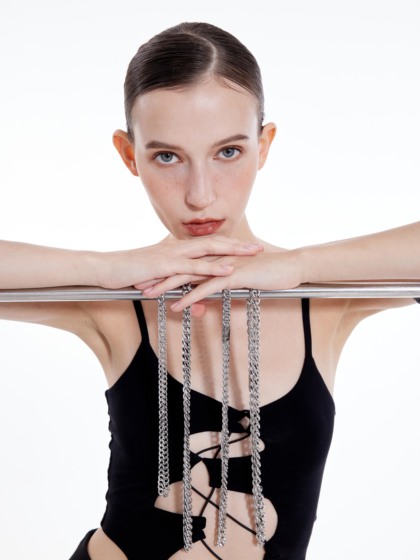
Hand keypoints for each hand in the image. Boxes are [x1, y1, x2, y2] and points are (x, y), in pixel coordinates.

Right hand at [99, 236, 264, 289]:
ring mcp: (171, 254)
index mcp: (176, 249)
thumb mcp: (157, 280)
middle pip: (214, 243)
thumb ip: (177, 287)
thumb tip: (193, 299)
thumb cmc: (129, 274)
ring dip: (232, 252)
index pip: (207, 245)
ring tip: (252, 254)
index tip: (247, 248)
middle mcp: (177, 247)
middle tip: (260, 248)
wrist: (106, 269)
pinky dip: (212, 268)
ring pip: (208, 250)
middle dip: (238, 245)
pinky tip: (228, 270)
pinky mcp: (164, 265)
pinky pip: (193, 266)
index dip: (228, 245)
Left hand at [140, 248, 303, 312]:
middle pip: (181, 267)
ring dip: (167, 286)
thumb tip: (212, 294)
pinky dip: (190, 297)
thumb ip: (224, 284)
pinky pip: (207, 288)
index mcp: (217, 257)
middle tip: (140, 285)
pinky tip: (177, 306)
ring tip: (149, 295)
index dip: (167, 270)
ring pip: (189, 276)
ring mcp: (224, 266)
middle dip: (159, 276)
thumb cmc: (270, 272)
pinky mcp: (233, 276)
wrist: (291, 266)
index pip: (187, 263)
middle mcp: (216, 258)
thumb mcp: (243, 279)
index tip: (150, 278)